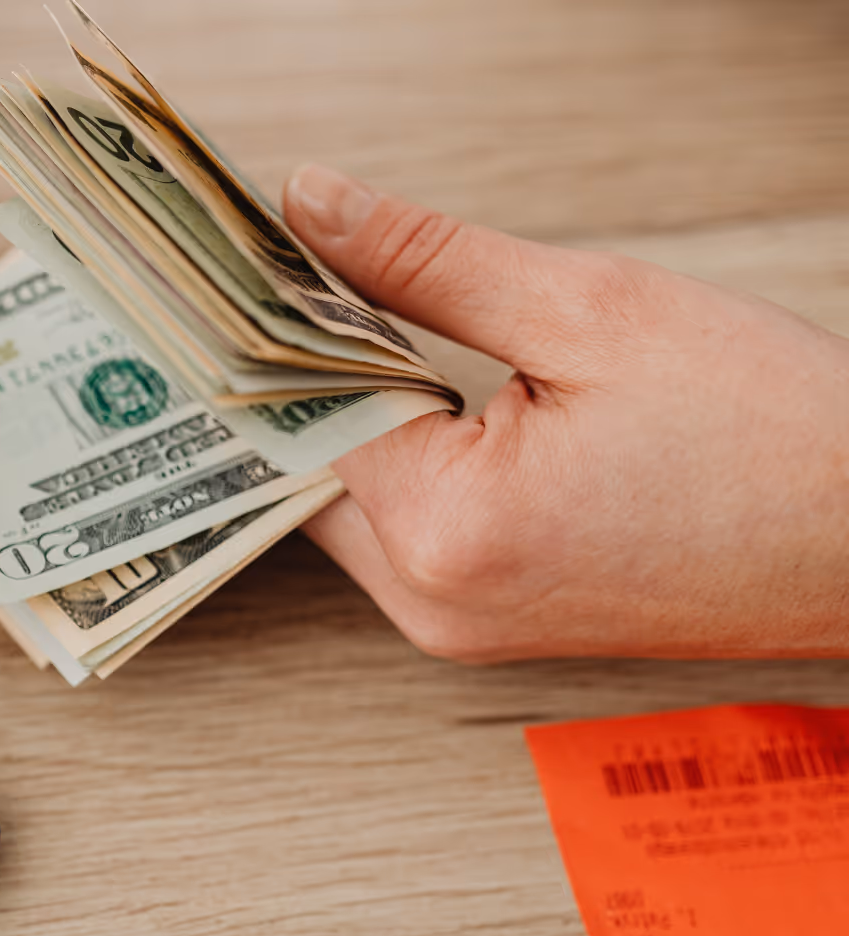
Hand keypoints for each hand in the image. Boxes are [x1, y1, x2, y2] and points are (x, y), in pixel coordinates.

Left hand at [283, 164, 848, 660]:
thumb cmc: (772, 431)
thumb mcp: (591, 309)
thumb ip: (427, 261)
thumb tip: (310, 207)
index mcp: (446, 533)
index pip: (302, 408)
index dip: (282, 320)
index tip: (264, 255)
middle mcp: (430, 602)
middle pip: (308, 464)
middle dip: (311, 368)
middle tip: (305, 274)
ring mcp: (454, 626)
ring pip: (348, 498)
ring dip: (358, 413)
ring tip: (376, 322)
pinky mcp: (484, 624)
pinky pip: (401, 530)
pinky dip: (403, 460)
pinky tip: (430, 393)